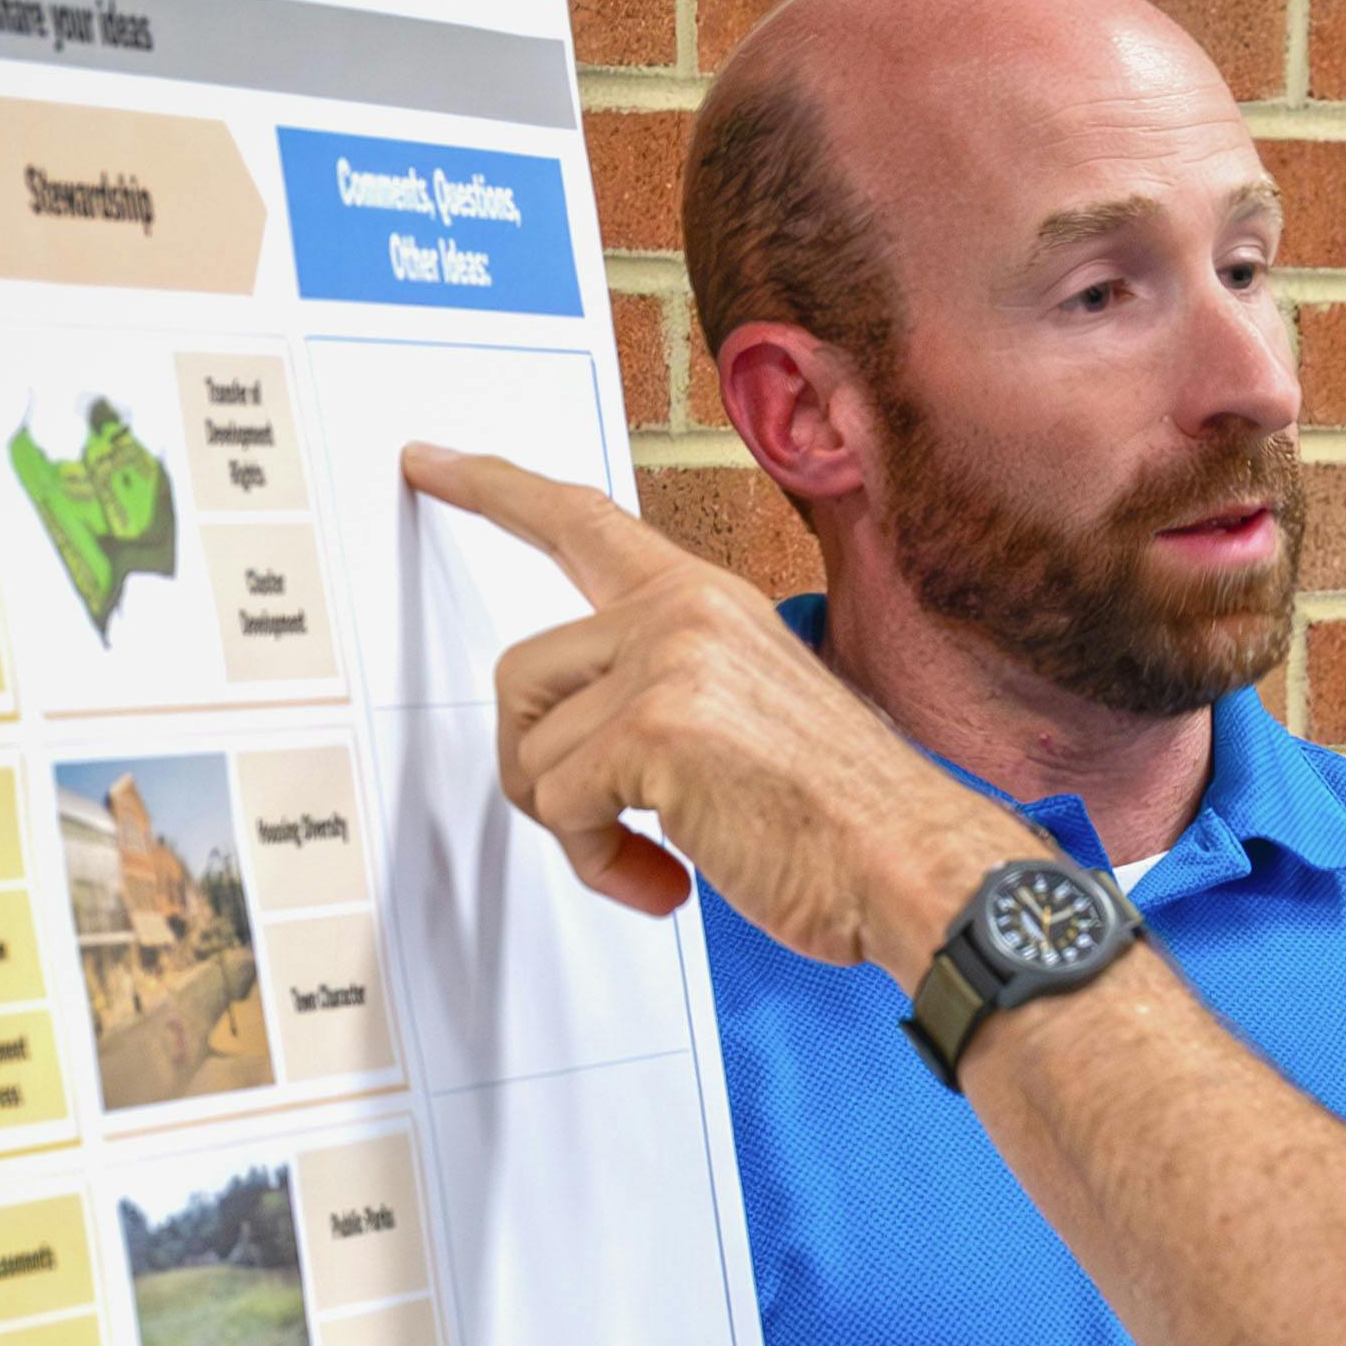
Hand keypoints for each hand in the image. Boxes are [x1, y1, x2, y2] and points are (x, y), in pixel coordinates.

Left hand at [396, 452, 1018, 973]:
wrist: (913, 863)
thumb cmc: (848, 818)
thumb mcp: (751, 716)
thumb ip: (669, 697)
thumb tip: (589, 755)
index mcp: (706, 602)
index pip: (582, 523)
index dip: (495, 491)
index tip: (432, 463)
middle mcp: (681, 613)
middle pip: (520, 676)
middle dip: (539, 769)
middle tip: (602, 828)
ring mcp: (666, 663)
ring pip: (532, 752)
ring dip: (578, 830)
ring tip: (655, 860)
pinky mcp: (653, 729)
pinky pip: (559, 806)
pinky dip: (598, 862)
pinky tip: (666, 882)